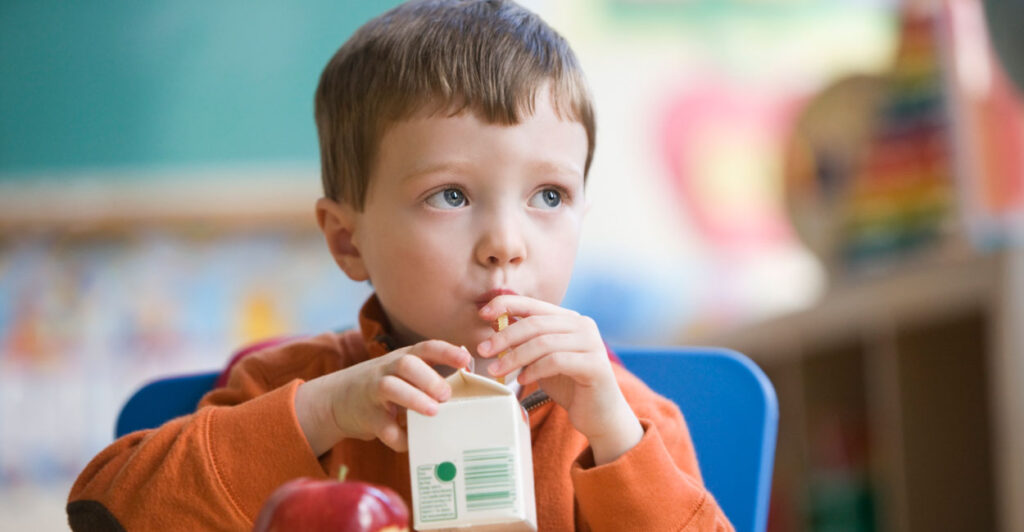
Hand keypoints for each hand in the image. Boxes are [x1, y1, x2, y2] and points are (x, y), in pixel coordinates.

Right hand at [295, 340, 470, 454]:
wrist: (336, 400)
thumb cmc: (383, 386)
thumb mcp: (403, 372)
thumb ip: (431, 371)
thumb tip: (470, 369)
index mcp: (403, 358)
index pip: (426, 348)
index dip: (447, 352)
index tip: (465, 360)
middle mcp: (387, 370)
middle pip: (406, 364)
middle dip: (429, 378)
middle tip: (446, 395)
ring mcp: (373, 392)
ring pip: (390, 387)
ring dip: (413, 399)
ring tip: (433, 412)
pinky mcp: (366, 416)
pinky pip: (383, 427)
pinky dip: (399, 437)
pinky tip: (412, 442)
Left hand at [477, 295, 642, 464]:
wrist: (599, 415)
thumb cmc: (568, 386)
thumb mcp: (541, 359)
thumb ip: (525, 341)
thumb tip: (495, 323)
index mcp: (570, 319)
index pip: (534, 304)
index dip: (507, 304)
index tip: (482, 314)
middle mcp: (584, 325)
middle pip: (536, 324)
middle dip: (505, 336)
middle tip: (483, 350)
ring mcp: (592, 344)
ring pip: (544, 343)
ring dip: (515, 356)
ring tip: (496, 370)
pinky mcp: (595, 365)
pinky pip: (556, 361)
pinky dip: (534, 369)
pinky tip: (522, 380)